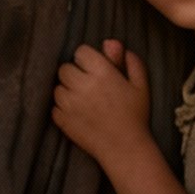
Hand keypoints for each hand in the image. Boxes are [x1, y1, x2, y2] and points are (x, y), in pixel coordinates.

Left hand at [51, 40, 151, 167]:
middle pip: (65, 68)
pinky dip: (62, 108)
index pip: (80, 52)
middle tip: (87, 85)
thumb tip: (111, 43)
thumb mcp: (140, 85)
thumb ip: (130, 61)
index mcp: (102, 72)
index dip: (88, 60)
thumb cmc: (135, 116)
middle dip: (75, 74)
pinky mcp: (63, 121)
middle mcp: (83, 85)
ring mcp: (70, 104)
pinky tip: (77, 113)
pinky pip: (54, 106)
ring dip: (67, 91)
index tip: (95, 70)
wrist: (126, 150)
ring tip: (82, 100)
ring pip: (58, 87)